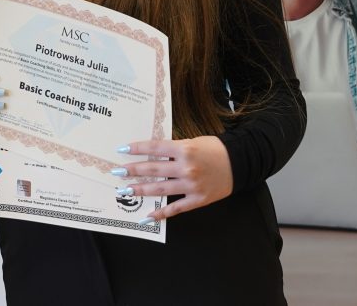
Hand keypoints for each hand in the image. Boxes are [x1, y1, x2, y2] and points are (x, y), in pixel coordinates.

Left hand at [114, 136, 232, 220]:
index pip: (154, 148)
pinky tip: (148, 215)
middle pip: (153, 169)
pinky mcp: (198, 200)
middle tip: (116, 172)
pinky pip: (176, 208)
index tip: (121, 150)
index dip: (136, 149)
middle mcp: (186, 167)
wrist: (240, 163)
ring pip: (160, 189)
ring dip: (140, 190)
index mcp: (184, 149)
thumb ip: (174, 148)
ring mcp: (191, 185)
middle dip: (132, 170)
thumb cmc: (215, 149)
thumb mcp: (193, 141)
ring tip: (125, 191)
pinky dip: (161, 213)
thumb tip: (152, 152)